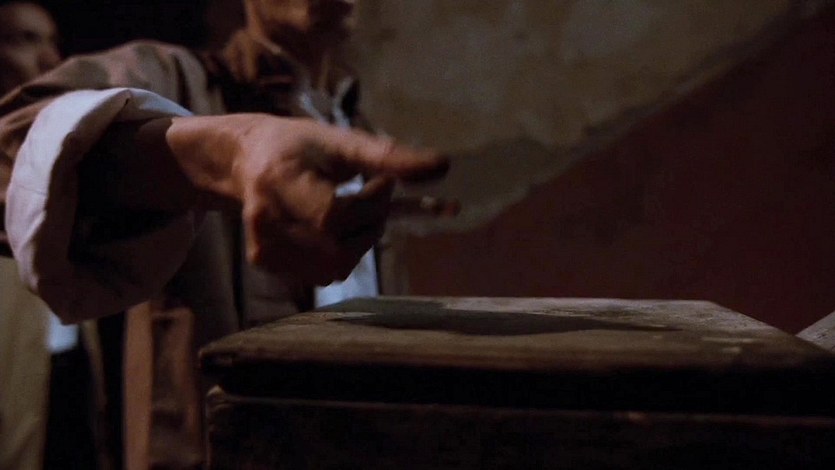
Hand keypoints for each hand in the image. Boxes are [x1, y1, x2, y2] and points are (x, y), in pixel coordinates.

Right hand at [162, 114, 448, 283]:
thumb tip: (444, 167)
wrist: (246, 160)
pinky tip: (341, 227)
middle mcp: (263, 220)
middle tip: (375, 193)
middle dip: (371, 222)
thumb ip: (387, 155)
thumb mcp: (341, 141)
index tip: (383, 182)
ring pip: (338, 264)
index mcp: (278, 181)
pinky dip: (347, 250)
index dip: (371, 204)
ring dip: (362, 239)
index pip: (334, 216)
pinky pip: (327, 272)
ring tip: (355, 208)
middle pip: (340, 245)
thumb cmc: (300, 145)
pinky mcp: (268, 264)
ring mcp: (263, 248)